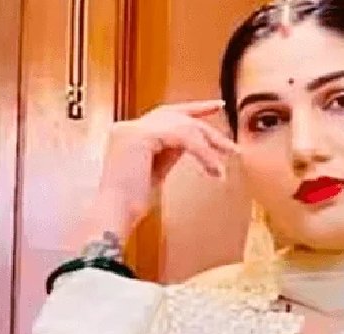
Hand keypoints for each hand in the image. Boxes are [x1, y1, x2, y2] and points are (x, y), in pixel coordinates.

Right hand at [86, 100, 237, 239]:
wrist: (114, 215)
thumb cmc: (131, 203)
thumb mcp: (156, 171)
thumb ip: (170, 152)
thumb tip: (192, 141)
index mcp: (129, 133)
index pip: (165, 114)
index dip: (193, 109)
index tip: (216, 106)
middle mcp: (128, 126)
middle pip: (175, 115)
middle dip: (206, 121)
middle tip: (230, 135)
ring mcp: (132, 129)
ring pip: (182, 126)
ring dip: (209, 142)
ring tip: (228, 155)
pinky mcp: (140, 137)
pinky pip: (182, 137)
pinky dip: (202, 152)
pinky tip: (213, 167)